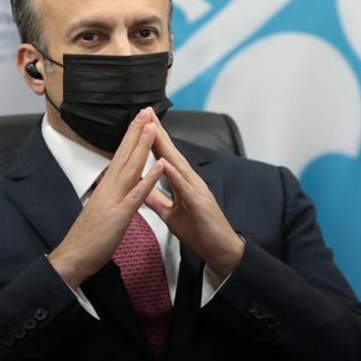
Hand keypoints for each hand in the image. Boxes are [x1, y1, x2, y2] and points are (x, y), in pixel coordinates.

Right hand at [48, 109, 164, 287]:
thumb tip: (113, 185)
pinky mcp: (119, 215)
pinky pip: (137, 195)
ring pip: (130, 168)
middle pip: (124, 155)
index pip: (119, 158)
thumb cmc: (88, 239)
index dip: (129, 138)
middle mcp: (108, 188)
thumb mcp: (100, 211)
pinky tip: (160, 165)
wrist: (73, 258)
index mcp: (106, 188)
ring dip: (142, 147)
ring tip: (152, 127)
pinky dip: (149, 179)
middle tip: (146, 111)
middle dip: (136, 133)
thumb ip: (108, 196)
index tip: (138, 121)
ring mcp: (113, 200)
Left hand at [142, 108, 243, 277]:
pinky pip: (183, 186)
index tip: (141, 121)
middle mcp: (190, 180)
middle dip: (157, 131)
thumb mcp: (170, 213)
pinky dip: (172, 173)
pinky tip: (163, 162)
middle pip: (170, 152)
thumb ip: (156, 198)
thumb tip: (141, 186)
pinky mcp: (199, 202)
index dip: (153, 138)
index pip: (165, 155)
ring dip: (164, 145)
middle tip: (145, 110)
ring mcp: (196, 190)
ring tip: (152, 127)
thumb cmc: (198, 231)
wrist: (220, 250)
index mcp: (183, 182)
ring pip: (177, 163)